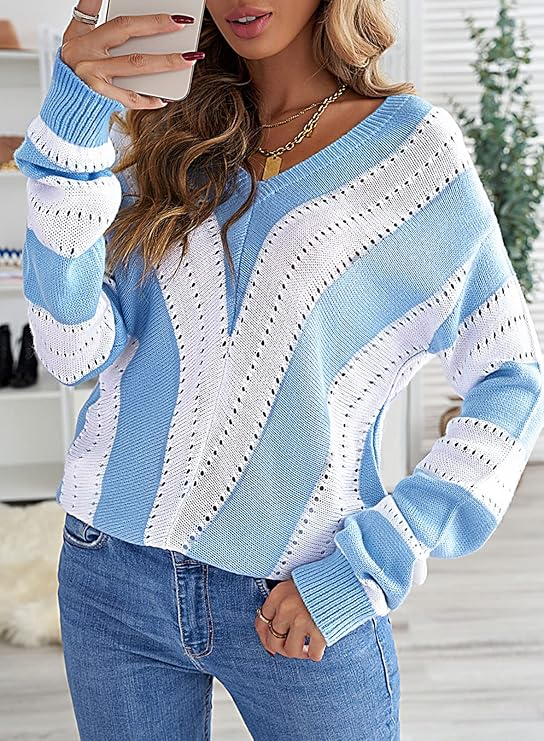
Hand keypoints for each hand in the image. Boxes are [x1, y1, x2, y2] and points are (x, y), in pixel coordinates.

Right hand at [60, 1, 197, 108]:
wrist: (62, 109)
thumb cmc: (75, 74)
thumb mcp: (77, 42)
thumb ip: (93, 20)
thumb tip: (112, 3)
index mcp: (81, 36)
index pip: (104, 12)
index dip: (123, 4)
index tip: (157, 6)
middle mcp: (85, 52)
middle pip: (126, 31)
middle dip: (156, 24)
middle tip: (181, 22)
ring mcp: (92, 75)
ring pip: (136, 64)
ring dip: (165, 62)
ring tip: (187, 59)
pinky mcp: (100, 97)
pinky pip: (131, 97)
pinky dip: (149, 98)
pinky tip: (165, 96)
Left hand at [254, 578, 326, 661]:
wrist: (345, 577)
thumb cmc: (320, 581)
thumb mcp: (295, 584)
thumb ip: (282, 604)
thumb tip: (270, 633)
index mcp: (278, 595)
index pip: (260, 622)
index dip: (264, 636)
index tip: (272, 642)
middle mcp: (286, 608)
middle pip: (273, 641)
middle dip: (282, 648)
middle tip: (292, 646)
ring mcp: (302, 620)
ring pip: (290, 651)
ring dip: (299, 652)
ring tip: (306, 647)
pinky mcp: (320, 631)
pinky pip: (313, 654)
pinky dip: (316, 654)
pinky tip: (319, 647)